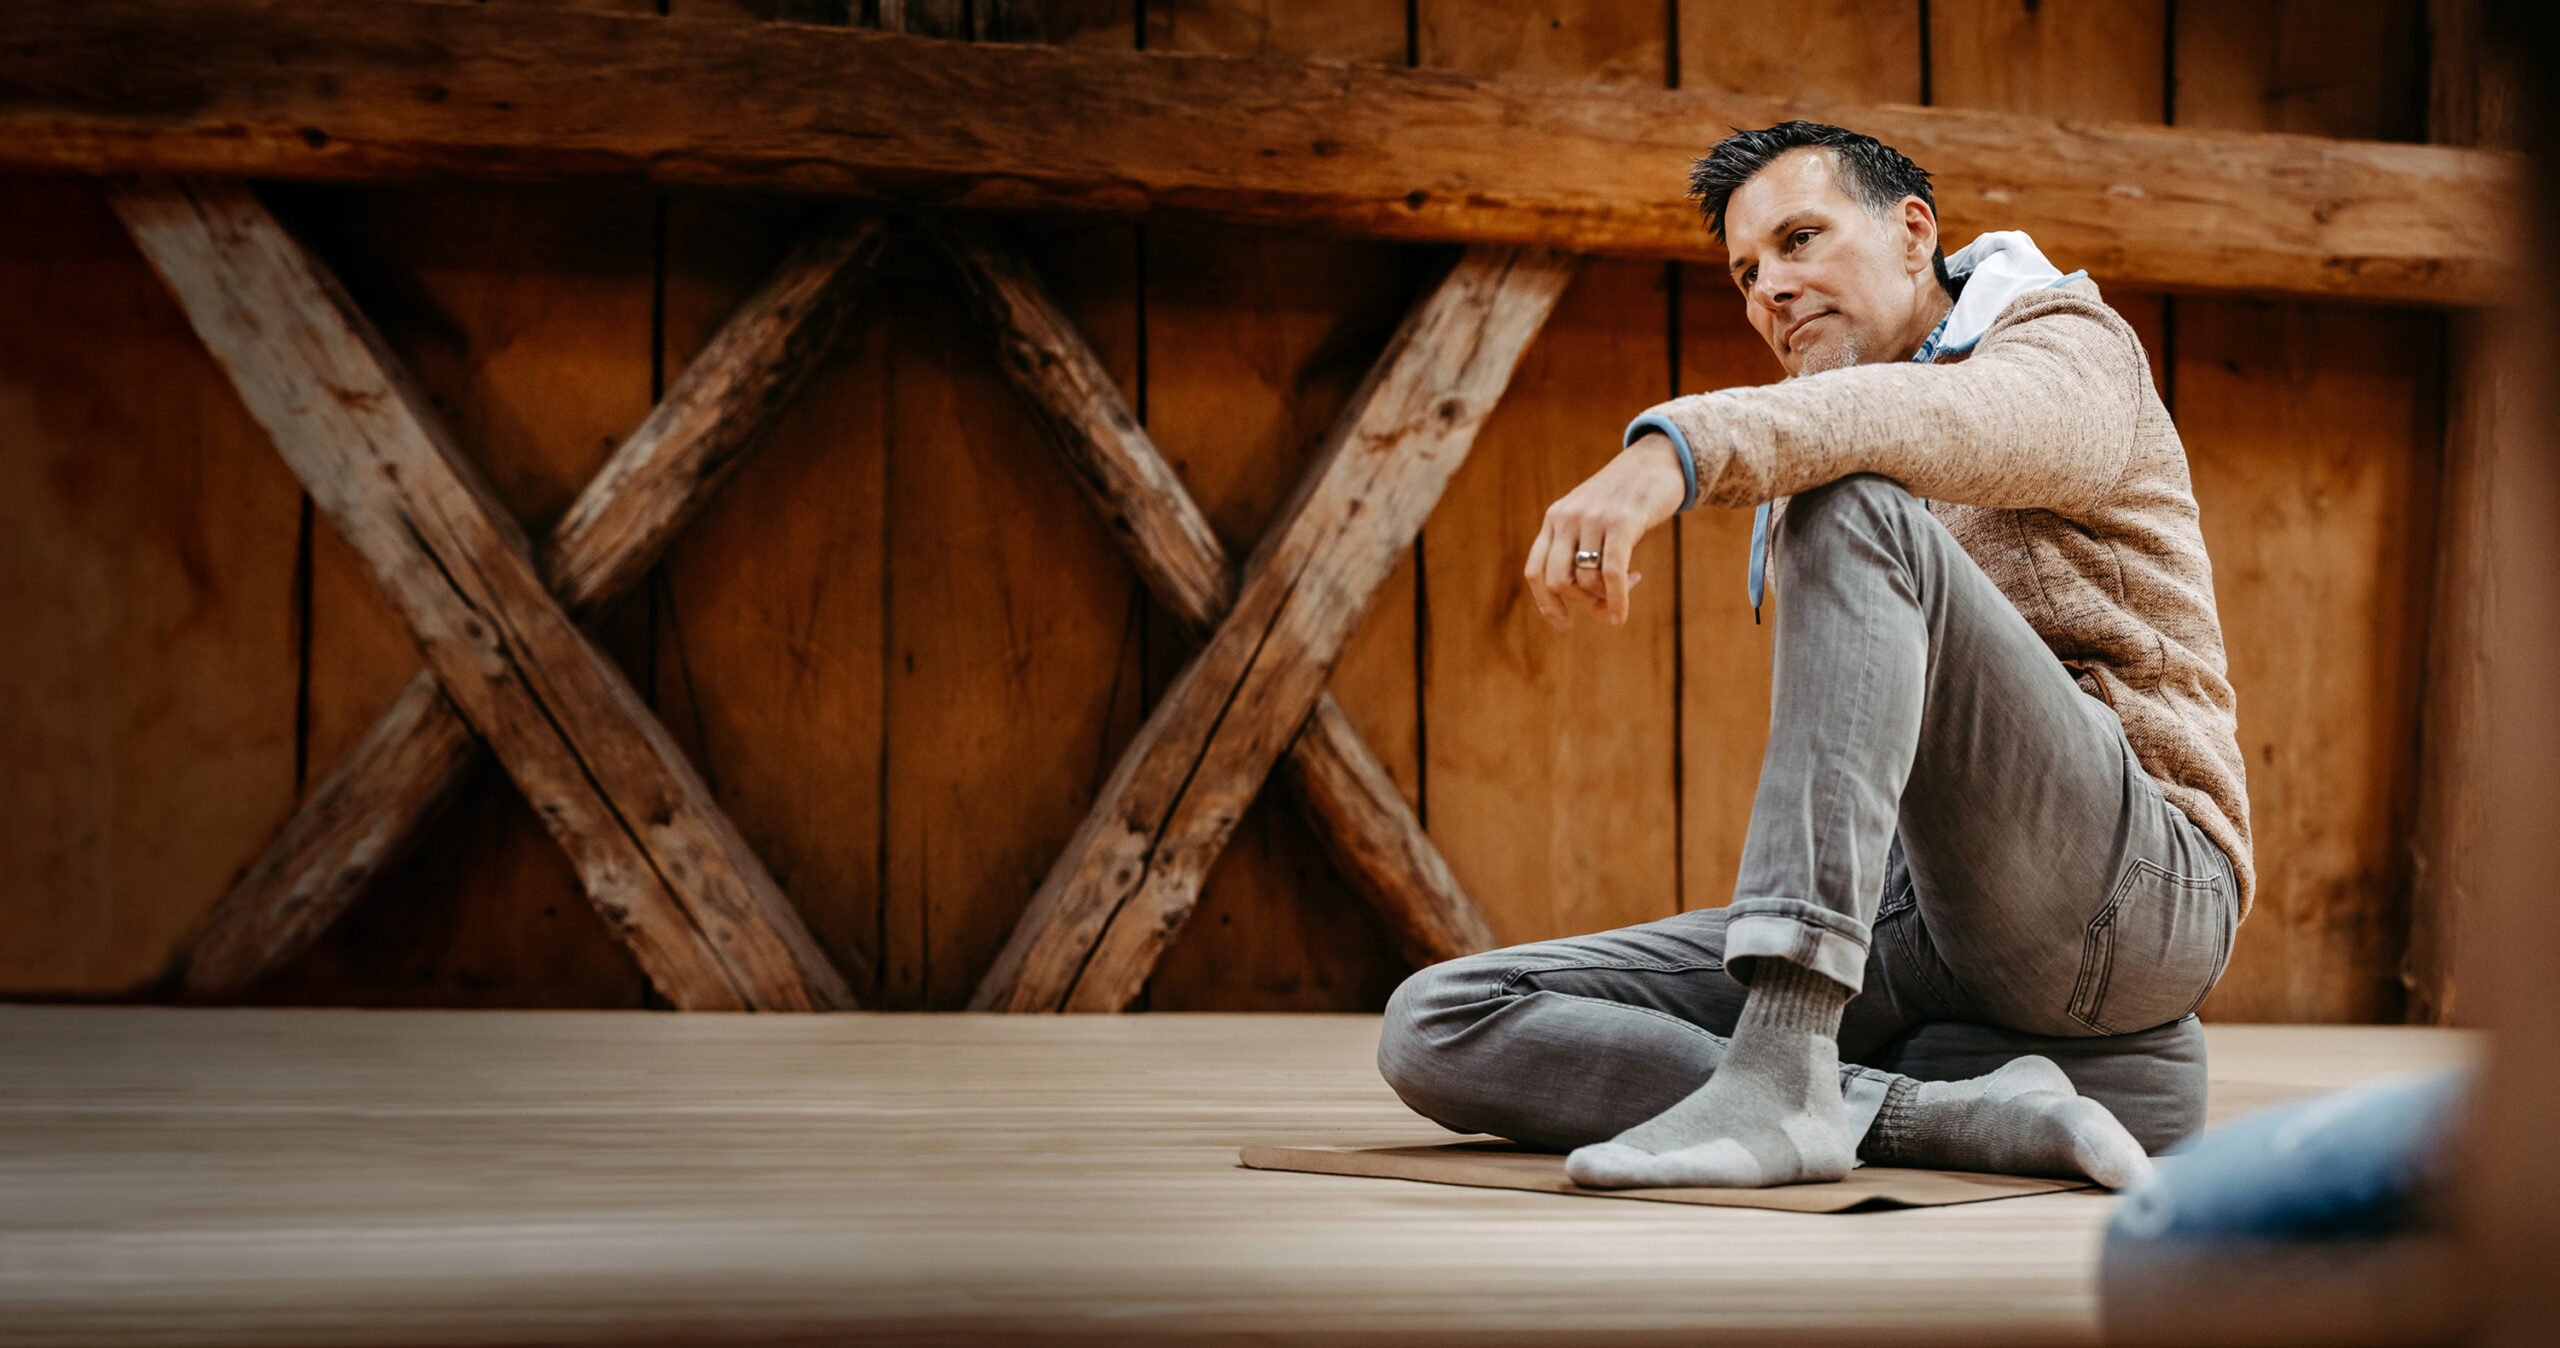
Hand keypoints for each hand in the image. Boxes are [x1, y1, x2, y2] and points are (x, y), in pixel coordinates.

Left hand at [1524, 432, 1688, 629]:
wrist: (1659, 459)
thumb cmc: (1630, 500)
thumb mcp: (1601, 526)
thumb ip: (1594, 562)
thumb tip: (1602, 611)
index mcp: (1555, 519)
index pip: (1535, 571)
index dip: (1546, 605)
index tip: (1564, 626)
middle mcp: (1566, 517)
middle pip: (1556, 581)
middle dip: (1580, 601)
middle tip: (1605, 601)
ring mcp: (1591, 518)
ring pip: (1585, 580)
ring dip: (1607, 596)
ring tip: (1632, 581)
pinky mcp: (1620, 521)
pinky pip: (1611, 573)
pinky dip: (1617, 600)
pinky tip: (1622, 615)